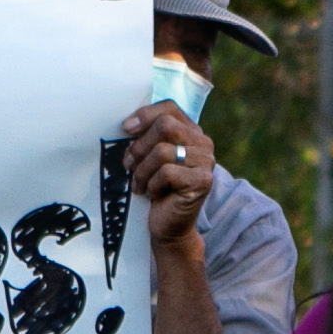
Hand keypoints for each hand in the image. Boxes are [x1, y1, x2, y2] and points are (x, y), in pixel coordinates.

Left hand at [122, 102, 214, 245]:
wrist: (169, 225)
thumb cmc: (155, 188)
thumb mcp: (150, 157)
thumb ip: (148, 137)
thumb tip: (127, 125)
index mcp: (191, 132)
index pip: (170, 108)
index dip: (145, 115)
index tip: (125, 129)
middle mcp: (203, 143)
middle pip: (165, 126)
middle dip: (139, 146)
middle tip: (128, 164)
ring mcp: (206, 162)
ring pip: (162, 151)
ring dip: (142, 170)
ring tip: (139, 183)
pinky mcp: (203, 181)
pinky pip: (167, 172)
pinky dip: (152, 184)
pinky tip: (152, 193)